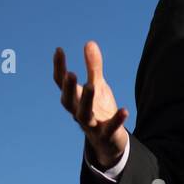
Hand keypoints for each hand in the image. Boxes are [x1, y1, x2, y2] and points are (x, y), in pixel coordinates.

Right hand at [53, 42, 128, 167]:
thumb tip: (89, 43)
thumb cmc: (99, 109)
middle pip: (68, 101)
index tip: (59, 50)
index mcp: (74, 99)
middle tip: (70, 74)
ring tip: (92, 86)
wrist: (108, 140)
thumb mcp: (98, 85)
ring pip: (84, 115)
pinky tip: (124, 110)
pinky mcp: (106, 134)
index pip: (62, 83)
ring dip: (87, 101)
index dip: (59, 67)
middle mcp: (78, 112)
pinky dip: (117, 120)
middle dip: (69, 88)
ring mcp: (92, 125)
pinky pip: (110, 128)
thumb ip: (94, 67)